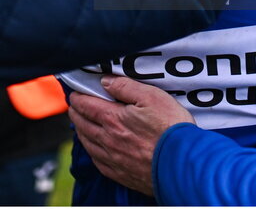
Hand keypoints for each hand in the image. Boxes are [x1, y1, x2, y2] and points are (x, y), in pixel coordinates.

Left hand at [67, 75, 194, 195]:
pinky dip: (91, 152)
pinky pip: (97, 162)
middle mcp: (108, 140)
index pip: (86, 106)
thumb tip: (105, 82)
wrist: (182, 163)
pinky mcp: (121, 174)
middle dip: (76, 113)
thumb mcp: (152, 96)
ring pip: (88, 144)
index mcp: (113, 119)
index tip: (75, 94)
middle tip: (73, 107)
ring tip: (79, 125)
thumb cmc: (170, 128)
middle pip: (83, 125)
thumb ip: (126, 87)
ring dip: (80, 132)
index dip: (78, 98)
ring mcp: (113, 158)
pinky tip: (94, 149)